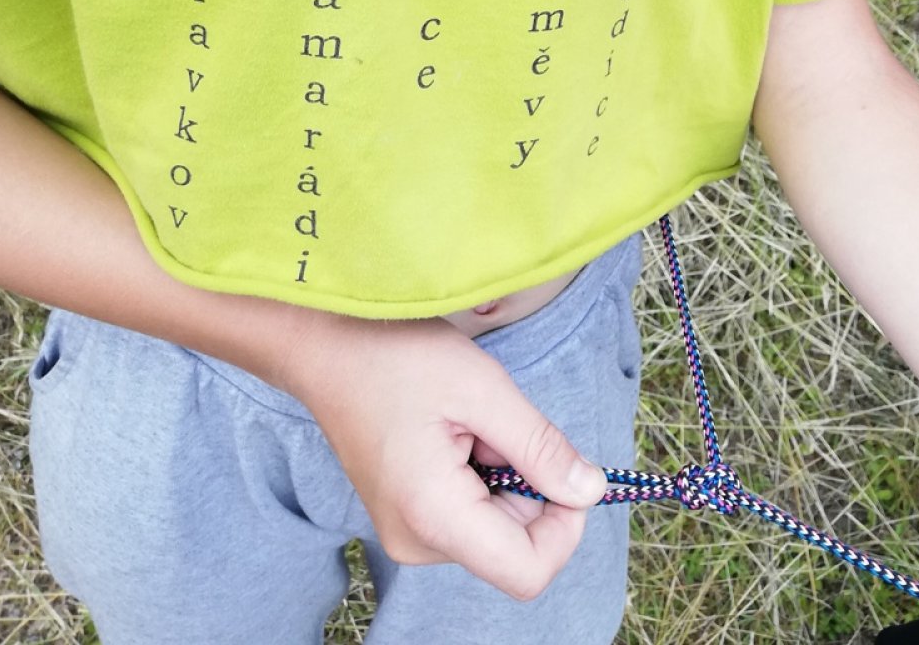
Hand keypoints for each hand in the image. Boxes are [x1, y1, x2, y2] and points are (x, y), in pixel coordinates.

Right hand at [271, 307, 605, 598]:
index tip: (563, 467)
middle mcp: (417, 544)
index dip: (565, 527)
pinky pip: (470, 514)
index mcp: (434, 518)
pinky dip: (481, 475)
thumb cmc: (398, 357)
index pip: (528, 573)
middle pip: (514, 547)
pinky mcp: (407, 518)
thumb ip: (540, 448)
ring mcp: (408, 535)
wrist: (328, 346)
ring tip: (467, 423)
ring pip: (495, 528)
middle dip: (528, 485)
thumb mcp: (484, 389)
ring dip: (503, 475)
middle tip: (495, 424)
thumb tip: (591, 491)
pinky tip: (453, 432)